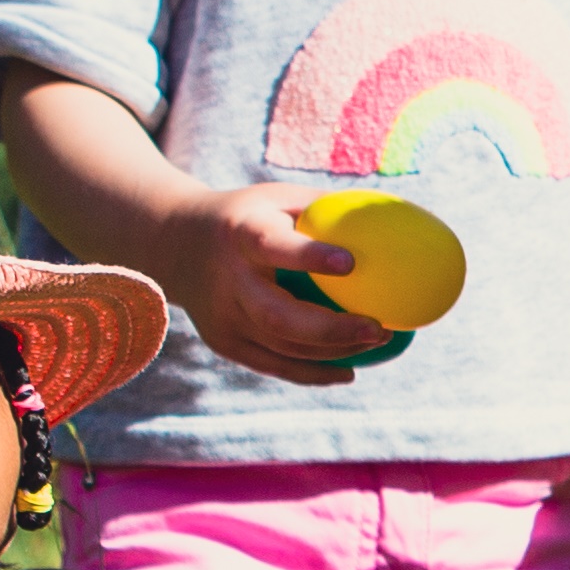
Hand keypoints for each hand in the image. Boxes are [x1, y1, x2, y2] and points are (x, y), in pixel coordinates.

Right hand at [162, 182, 389, 384]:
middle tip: (379, 328)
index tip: (351, 264)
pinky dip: (312, 372)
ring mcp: (223, 317)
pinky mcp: (224, 341)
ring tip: (378, 341)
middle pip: (278, 316)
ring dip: (332, 351)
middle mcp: (227, 280)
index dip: (309, 257)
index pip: (273, 247)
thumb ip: (326, 208)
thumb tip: (396, 214)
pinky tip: (348, 370)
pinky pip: (273, 364)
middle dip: (332, 329)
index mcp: (240, 234)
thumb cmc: (248, 215)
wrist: (173, 243)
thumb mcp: (276, 197)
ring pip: (281, 346)